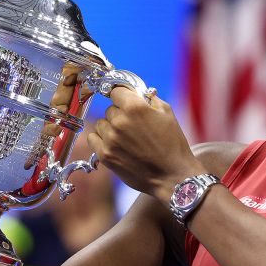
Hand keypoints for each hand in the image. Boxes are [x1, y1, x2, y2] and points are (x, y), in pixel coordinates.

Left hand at [86, 87, 206, 203]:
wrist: (172, 175)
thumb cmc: (173, 144)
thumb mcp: (167, 113)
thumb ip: (149, 98)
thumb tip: (135, 92)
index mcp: (135, 107)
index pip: (116, 90)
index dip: (123, 95)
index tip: (125, 100)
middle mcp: (120, 121)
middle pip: (110, 108)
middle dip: (120, 114)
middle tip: (135, 126)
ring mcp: (110, 139)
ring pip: (101, 123)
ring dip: (111, 127)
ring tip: (127, 138)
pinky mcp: (105, 155)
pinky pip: (92, 138)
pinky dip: (101, 139)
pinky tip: (115, 145)